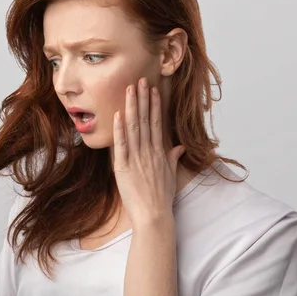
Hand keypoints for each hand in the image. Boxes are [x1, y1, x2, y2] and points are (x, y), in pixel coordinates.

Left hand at [112, 77, 185, 226]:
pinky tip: (118, 114)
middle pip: (145, 120)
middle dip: (142, 99)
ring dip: (131, 107)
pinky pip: (122, 145)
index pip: (156, 123)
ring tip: (129, 89)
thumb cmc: (162, 198)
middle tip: (140, 80)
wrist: (154, 216)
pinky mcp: (124, 167)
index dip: (154, 105)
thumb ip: (172, 159)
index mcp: (159, 153)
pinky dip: (119, 129)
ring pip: (134, 127)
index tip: (153, 90)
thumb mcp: (170, 176)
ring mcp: (137, 158)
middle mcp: (149, 152)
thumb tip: (178, 147)